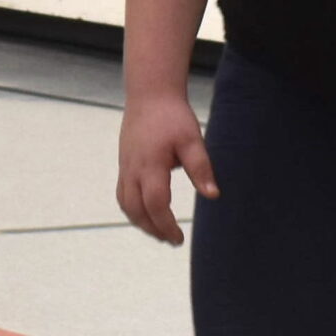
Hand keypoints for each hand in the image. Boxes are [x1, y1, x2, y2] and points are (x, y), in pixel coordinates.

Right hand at [116, 93, 216, 245]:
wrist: (149, 94)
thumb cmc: (173, 116)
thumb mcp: (192, 140)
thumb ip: (201, 168)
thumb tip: (213, 195)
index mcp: (151, 165)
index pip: (155, 204)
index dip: (166, 225)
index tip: (179, 238)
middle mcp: (133, 169)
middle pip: (136, 210)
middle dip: (153, 229)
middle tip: (172, 240)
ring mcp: (125, 167)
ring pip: (126, 204)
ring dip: (141, 222)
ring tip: (160, 232)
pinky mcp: (124, 164)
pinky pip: (122, 194)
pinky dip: (132, 210)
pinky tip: (146, 214)